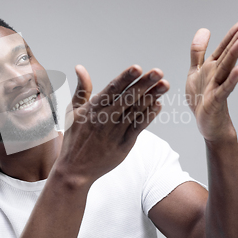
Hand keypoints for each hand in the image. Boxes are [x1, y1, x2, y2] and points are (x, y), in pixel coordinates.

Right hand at [55, 64, 168, 185]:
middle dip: (144, 84)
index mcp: (92, 108)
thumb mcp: (72, 111)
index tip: (138, 67)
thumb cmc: (74, 137)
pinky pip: (139, 127)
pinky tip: (158, 104)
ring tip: (164, 85)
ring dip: (152, 97)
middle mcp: (104, 119)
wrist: (75, 170)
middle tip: (158, 72)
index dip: (126, 78)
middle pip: (128, 98)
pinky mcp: (124, 145)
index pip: (112, 89)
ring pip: (136, 111)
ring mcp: (115, 132)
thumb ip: (82, 89)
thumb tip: (80, 67)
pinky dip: (149, 115)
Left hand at [186, 20, 237, 141]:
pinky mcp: (216, 100)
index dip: (232, 35)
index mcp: (212, 67)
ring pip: (227, 68)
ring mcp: (217, 87)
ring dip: (235, 53)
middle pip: (228, 54)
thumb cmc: (202, 97)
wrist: (207, 123)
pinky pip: (224, 88)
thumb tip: (204, 29)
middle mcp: (217, 74)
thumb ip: (198, 52)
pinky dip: (232, 79)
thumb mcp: (196, 71)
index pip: (223, 47)